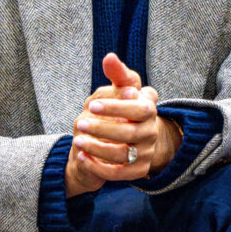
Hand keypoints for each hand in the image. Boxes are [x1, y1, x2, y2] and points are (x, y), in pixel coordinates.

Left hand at [64, 54, 181, 196]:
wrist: (133, 136)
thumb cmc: (125, 105)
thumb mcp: (123, 87)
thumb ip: (117, 73)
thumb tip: (109, 57)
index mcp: (149, 108)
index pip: (139, 108)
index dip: (116, 107)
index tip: (93, 105)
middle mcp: (151, 130)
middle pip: (129, 132)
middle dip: (102, 128)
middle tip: (81, 123)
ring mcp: (146, 152)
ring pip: (122, 154)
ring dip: (97, 148)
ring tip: (78, 141)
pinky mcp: (138, 170)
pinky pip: (119, 174)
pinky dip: (98, 166)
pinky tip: (83, 156)